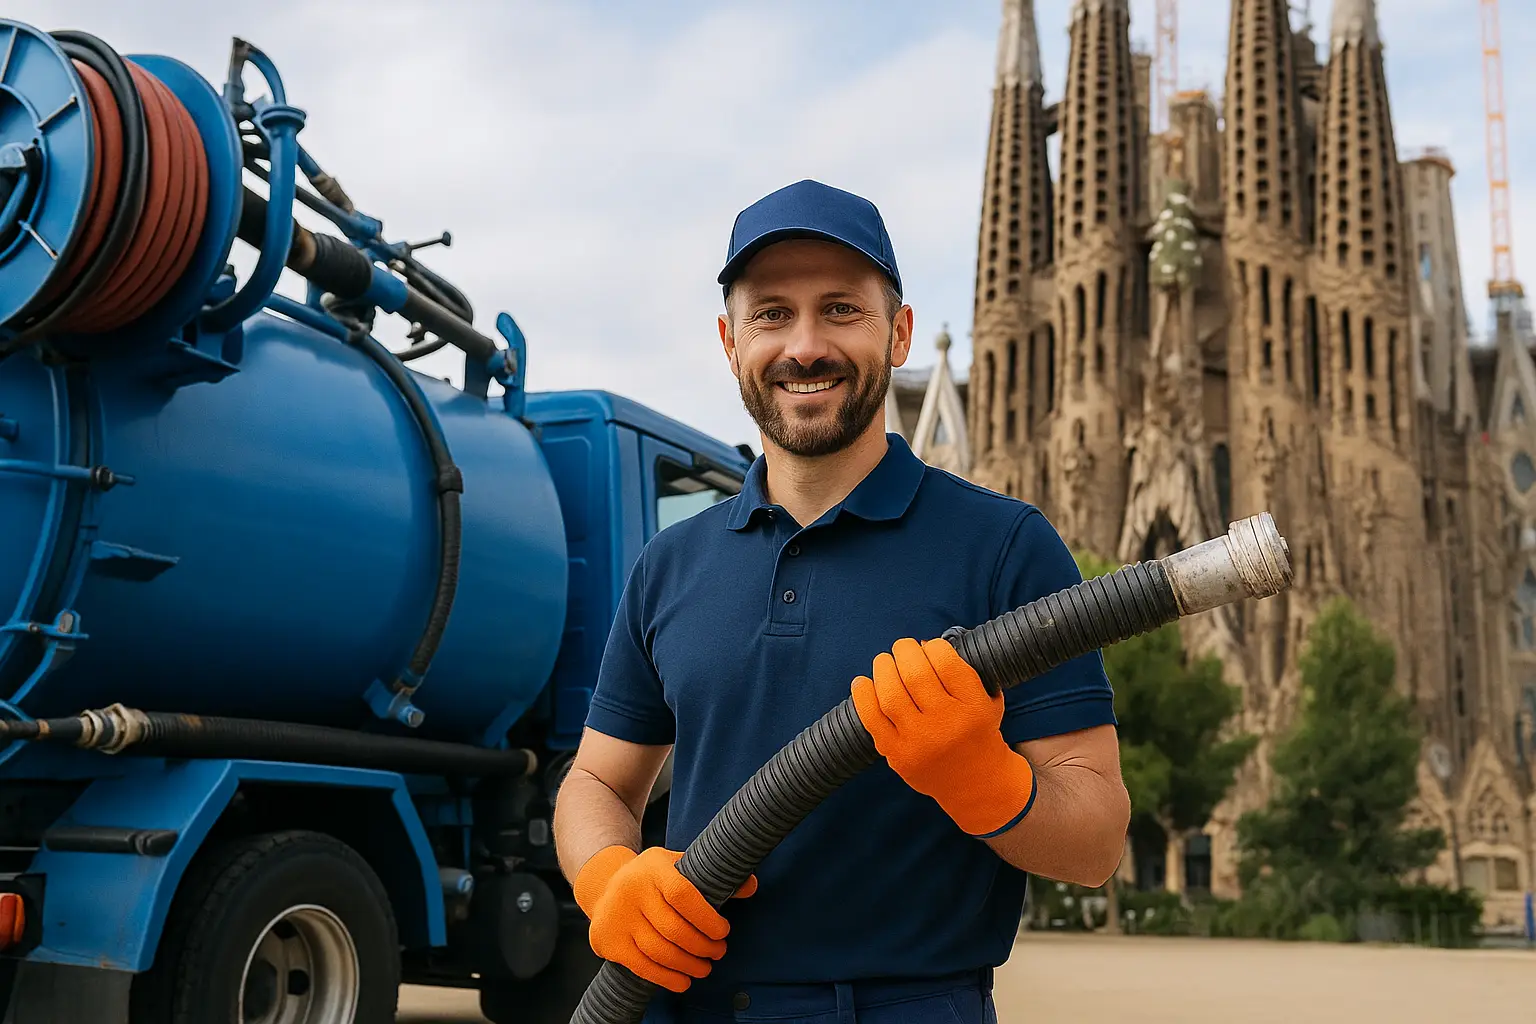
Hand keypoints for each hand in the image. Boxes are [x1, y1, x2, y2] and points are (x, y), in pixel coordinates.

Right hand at [573, 845, 756, 991]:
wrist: (604, 887)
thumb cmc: (652, 879)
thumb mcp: (677, 865)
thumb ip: (711, 875)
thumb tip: (750, 886)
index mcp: (653, 868)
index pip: (682, 894)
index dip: (707, 918)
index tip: (723, 931)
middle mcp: (632, 890)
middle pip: (673, 929)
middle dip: (702, 946)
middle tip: (718, 952)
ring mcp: (618, 916)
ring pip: (659, 951)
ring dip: (688, 965)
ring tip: (704, 968)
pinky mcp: (609, 941)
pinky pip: (642, 966)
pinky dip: (667, 978)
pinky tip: (683, 980)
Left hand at [851, 637, 1036, 837]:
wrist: (976, 785)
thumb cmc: (979, 732)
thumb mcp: (988, 700)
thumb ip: (964, 671)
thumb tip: (922, 644)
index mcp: (973, 707)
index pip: (946, 662)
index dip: (933, 646)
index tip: (929, 647)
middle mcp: (947, 725)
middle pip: (915, 674)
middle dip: (904, 651)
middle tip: (903, 648)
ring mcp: (920, 742)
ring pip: (890, 694)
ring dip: (882, 668)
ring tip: (884, 662)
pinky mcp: (898, 756)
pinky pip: (872, 720)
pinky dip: (862, 696)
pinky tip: (863, 682)